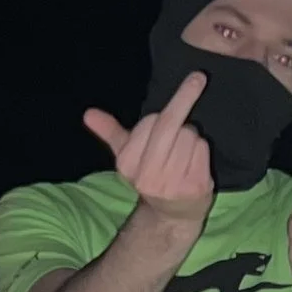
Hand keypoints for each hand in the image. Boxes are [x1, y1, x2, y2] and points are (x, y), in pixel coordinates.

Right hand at [83, 72, 215, 223]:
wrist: (173, 214)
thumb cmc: (152, 175)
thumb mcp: (128, 156)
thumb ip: (111, 133)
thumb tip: (88, 114)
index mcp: (128, 164)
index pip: (150, 122)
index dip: (159, 117)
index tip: (162, 120)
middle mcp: (147, 177)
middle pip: (170, 125)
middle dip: (185, 97)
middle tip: (199, 77)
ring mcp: (173, 184)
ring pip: (190, 136)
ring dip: (192, 136)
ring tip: (184, 152)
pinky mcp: (196, 188)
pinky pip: (203, 150)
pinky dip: (203, 149)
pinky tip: (195, 163)